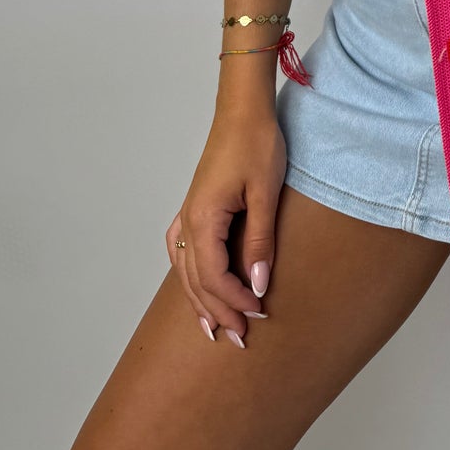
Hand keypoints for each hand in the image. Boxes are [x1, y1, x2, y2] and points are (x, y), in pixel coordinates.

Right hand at [165, 107, 286, 345]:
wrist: (244, 110)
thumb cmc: (257, 144)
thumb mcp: (265, 193)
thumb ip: (259, 241)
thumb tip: (257, 286)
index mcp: (204, 219)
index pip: (213, 277)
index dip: (233, 301)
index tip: (257, 315)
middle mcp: (189, 221)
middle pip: (196, 281)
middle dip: (217, 312)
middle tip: (239, 339)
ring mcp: (188, 214)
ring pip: (186, 271)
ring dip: (201, 301)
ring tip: (214, 329)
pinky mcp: (195, 207)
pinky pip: (184, 252)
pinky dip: (190, 277)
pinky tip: (195, 287)